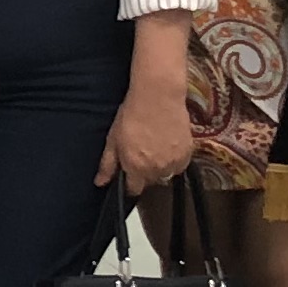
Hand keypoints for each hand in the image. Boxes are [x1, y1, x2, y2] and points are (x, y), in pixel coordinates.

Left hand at [97, 78, 193, 194]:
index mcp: (136, 168)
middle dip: (145, 172)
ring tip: (156, 147)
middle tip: (142, 153)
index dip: (131, 183)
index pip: (134, 190)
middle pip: (150, 181)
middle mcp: (156, 169)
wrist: (158, 96)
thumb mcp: (113, 139)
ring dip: (161, 166)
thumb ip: (107, 164)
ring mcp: (173, 162)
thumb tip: (100, 183)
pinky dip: (174, 160)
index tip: (130, 175)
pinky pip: (180, 165)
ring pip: (166, 174)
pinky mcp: (187, 153)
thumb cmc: (132, 115)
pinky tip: (168, 145)